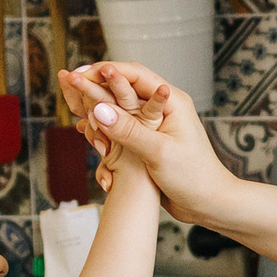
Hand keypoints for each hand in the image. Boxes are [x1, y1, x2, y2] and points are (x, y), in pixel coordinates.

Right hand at [57, 62, 237, 227]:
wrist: (208, 205)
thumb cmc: (194, 178)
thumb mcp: (159, 153)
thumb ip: (129, 131)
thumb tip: (98, 109)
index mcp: (170, 100)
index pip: (133, 74)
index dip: (103, 71)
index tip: (77, 75)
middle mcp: (162, 108)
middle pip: (122, 87)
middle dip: (95, 87)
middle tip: (68, 85)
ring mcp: (154, 125)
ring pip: (118, 109)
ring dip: (98, 112)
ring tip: (79, 117)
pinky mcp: (147, 142)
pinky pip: (121, 129)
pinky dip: (105, 131)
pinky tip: (91, 136)